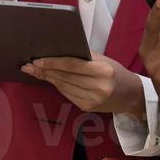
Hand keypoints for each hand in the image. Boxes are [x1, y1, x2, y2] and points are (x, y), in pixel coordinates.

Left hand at [23, 53, 143, 114]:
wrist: (131, 95)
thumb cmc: (116, 72)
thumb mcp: (104, 60)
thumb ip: (84, 57)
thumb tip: (58, 51)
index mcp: (103, 71)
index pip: (72, 65)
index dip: (53, 62)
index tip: (37, 60)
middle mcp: (98, 87)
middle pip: (65, 77)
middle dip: (45, 71)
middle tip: (29, 65)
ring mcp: (93, 100)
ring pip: (63, 87)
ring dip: (47, 78)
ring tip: (34, 71)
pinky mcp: (87, 108)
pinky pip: (67, 94)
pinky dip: (57, 86)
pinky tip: (49, 79)